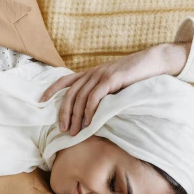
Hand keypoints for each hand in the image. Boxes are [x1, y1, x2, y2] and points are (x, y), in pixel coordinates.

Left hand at [40, 42, 190, 135]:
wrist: (152, 62)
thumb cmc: (135, 76)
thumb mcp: (114, 84)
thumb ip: (103, 93)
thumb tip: (93, 112)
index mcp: (91, 73)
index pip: (65, 80)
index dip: (52, 89)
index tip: (41, 101)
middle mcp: (93, 73)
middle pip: (70, 93)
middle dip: (64, 112)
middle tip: (63, 130)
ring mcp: (102, 75)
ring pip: (80, 97)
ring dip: (76, 116)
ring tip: (75, 132)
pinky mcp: (112, 79)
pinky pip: (95, 96)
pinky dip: (89, 110)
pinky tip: (89, 122)